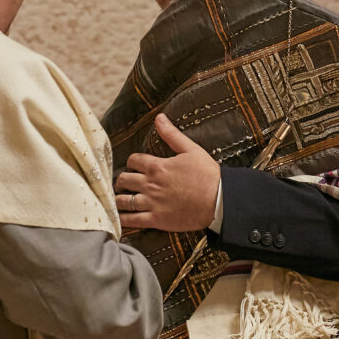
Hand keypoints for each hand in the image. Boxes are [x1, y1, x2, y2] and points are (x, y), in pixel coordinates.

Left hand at [114, 113, 219, 231]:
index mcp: (157, 166)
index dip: (132, 162)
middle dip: (122, 180)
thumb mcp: (191, 149)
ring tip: (120, 199)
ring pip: (123, 201)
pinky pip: (132, 221)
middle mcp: (150, 184)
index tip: (135, 166)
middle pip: (124, 180)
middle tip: (125, 183)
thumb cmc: (207, 175)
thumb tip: (159, 117)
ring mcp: (152, 203)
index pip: (132, 160)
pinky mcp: (156, 220)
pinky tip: (120, 219)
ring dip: (119, 199)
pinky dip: (122, 220)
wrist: (219, 201)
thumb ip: (172, 134)